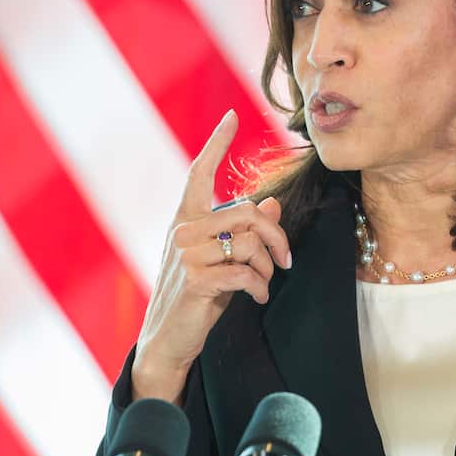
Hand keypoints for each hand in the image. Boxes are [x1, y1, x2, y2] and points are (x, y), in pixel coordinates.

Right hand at [132, 110, 292, 400]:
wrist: (168, 339)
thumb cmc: (197, 296)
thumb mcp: (222, 259)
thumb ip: (244, 232)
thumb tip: (274, 204)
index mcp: (186, 219)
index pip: (199, 172)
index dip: (216, 143)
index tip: (231, 115)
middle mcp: (183, 230)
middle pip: (249, 211)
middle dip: (278, 237)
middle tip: (287, 261)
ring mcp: (187, 254)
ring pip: (251, 242)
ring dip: (268, 267)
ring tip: (263, 283)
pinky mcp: (195, 280)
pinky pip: (246, 272)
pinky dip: (260, 287)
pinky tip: (255, 298)